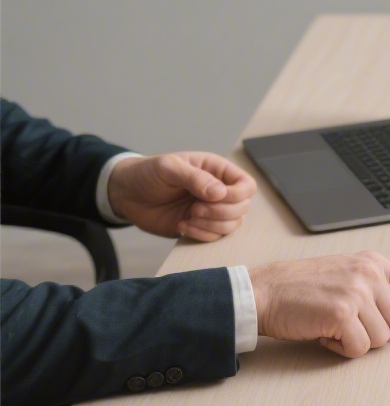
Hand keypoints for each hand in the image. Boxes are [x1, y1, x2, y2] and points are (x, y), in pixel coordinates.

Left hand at [107, 152, 255, 240]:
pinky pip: (215, 237)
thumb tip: (220, 193)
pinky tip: (182, 226)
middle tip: (195, 209)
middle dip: (221, 212)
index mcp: (217, 171)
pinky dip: (201, 235)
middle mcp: (219, 191)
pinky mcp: (200, 227)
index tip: (214, 197)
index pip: (246, 185)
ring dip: (212, 226)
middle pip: (243, 207)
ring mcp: (211, 211)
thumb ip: (195, 178)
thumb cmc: (148, 173)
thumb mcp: (169, 168)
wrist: (126, 194)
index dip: (237, 195)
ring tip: (188, 218)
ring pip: (232, 225)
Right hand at [248, 251, 389, 357]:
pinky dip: (342, 350)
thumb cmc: (301, 290)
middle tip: (345, 322)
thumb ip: (376, 290)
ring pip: (381, 340)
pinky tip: (323, 333)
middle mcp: (371, 273)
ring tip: (330, 324)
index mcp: (375, 264)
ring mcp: (358, 291)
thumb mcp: (346, 276)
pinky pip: (359, 349)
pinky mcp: (343, 312)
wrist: (264, 291)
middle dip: (375, 332)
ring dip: (356, 341)